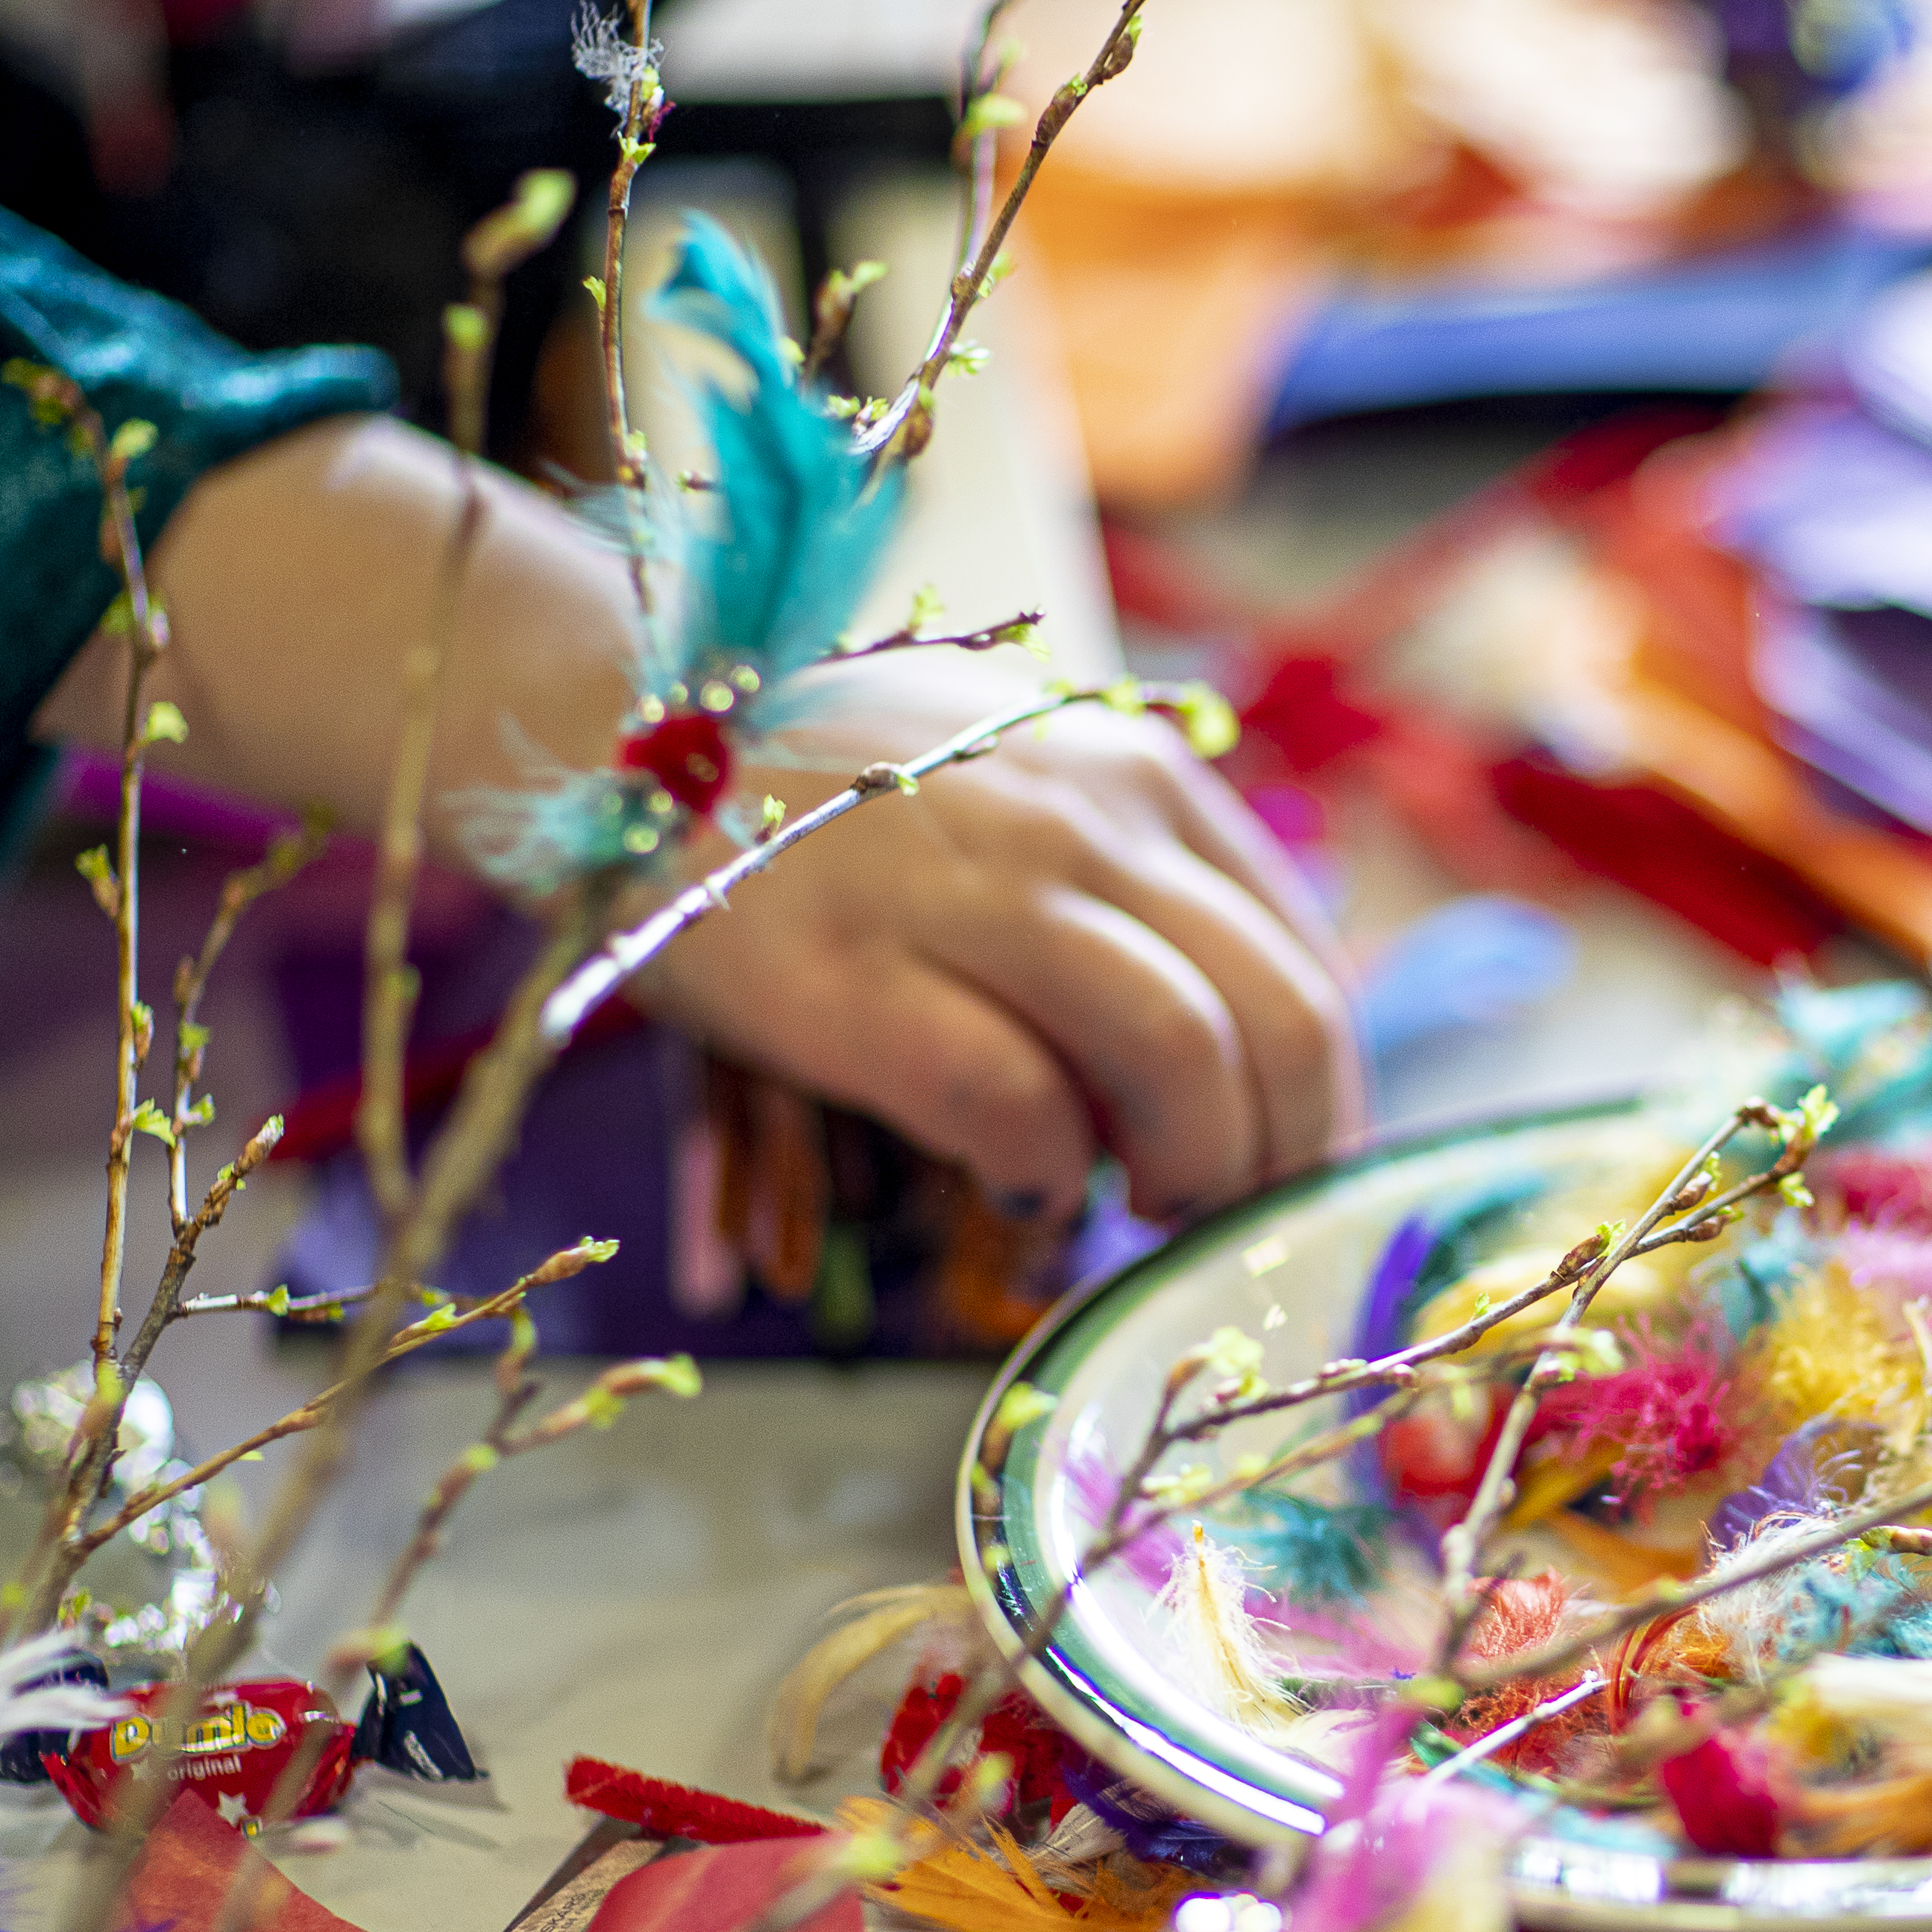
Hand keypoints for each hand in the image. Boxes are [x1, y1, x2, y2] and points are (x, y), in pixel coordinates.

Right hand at [52, 419, 1361, 1224]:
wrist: (611, 714)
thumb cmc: (828, 787)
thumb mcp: (1021, 787)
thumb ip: (1131, 885)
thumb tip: (1235, 1054)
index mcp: (1139, 776)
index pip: (1304, 962)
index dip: (1319, 1099)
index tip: (1283, 1171)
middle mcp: (1081, 819)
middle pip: (1276, 1020)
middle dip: (1278, 1154)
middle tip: (1222, 1217)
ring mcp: (969, 891)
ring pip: (1180, 1057)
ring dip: (1187, 1170)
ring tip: (1134, 1208)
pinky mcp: (852, 978)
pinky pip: (1017, 1105)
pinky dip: (1048, 1174)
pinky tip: (1024, 1187)